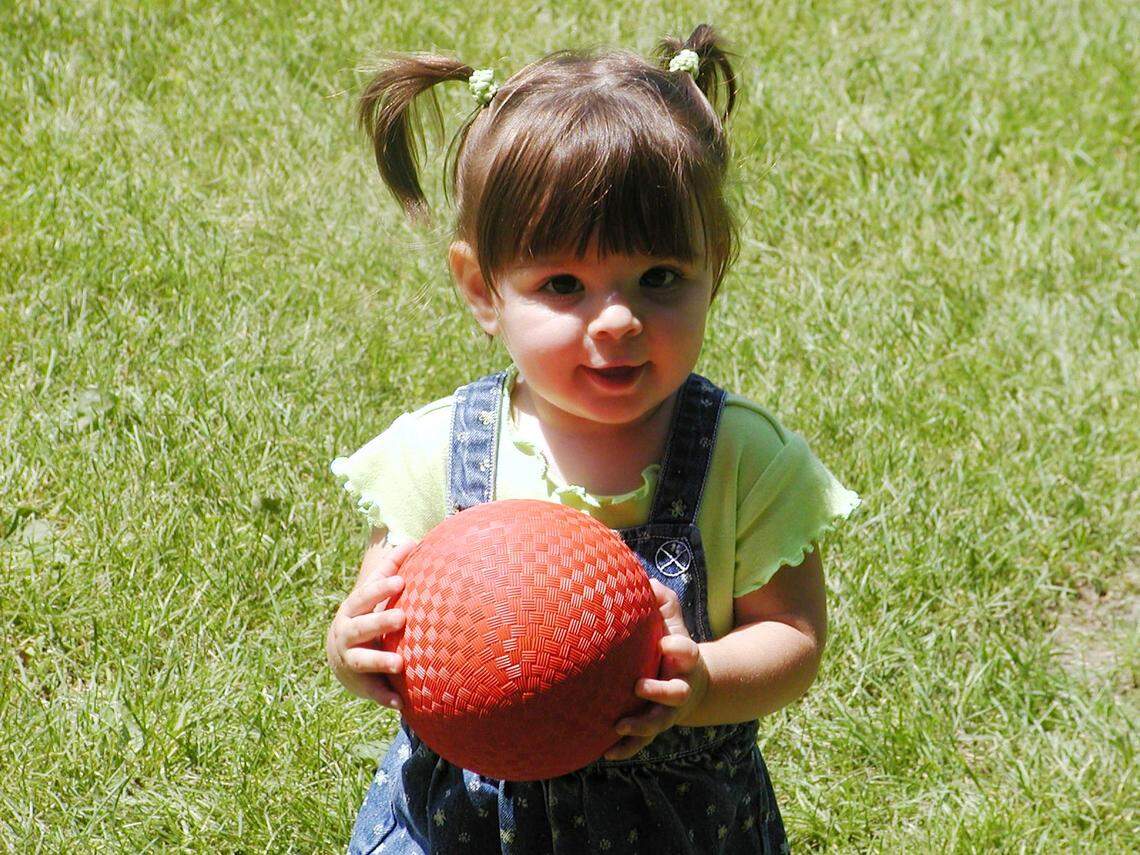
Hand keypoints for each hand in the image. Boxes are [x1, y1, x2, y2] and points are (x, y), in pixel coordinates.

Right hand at [326, 539, 417, 708]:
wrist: (340, 655)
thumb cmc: (365, 615)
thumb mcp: (373, 593)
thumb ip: (390, 569)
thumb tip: (412, 539)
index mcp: (353, 610)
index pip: (365, 596)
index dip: (381, 589)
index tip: (401, 581)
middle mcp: (347, 634)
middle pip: (362, 627)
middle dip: (380, 622)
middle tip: (402, 617)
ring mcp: (351, 659)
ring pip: (363, 660)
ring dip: (380, 661)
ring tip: (400, 663)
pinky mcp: (359, 683)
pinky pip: (372, 691)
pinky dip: (384, 697)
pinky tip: (401, 703)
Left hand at [604, 579, 709, 759]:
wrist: (688, 680)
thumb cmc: (671, 643)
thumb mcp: (671, 621)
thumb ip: (662, 600)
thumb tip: (647, 577)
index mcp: (684, 659)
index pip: (687, 652)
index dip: (679, 649)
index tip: (665, 644)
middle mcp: (679, 687)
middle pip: (676, 693)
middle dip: (660, 691)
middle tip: (638, 685)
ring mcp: (668, 710)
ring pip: (659, 721)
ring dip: (641, 724)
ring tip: (619, 724)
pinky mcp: (655, 725)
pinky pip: (642, 741)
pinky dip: (626, 747)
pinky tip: (605, 752)